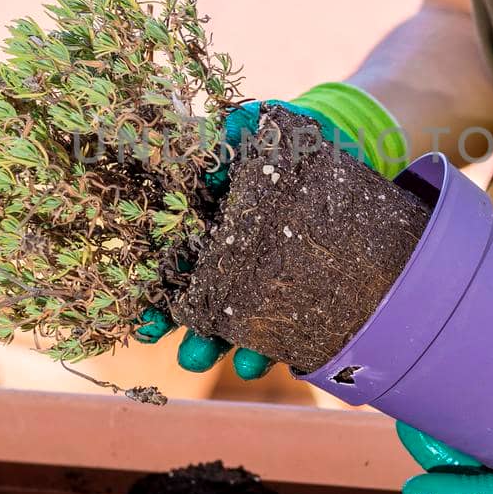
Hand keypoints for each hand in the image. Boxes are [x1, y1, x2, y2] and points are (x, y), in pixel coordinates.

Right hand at [137, 99, 362, 379]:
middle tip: (188, 360)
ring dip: (223, 348)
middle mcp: (230, 258)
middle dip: (192, 335)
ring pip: (238, 321)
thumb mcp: (264, 128)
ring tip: (217, 365)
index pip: (174, 265)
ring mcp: (265, 276)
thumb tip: (226, 136)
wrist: (346, 148)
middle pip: (202, 303)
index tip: (145, 325)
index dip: (157, 296)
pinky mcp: (302, 287)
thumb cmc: (290, 141)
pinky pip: (285, 324)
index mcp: (209, 225)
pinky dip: (271, 347)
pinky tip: (261, 361)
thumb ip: (239, 131)